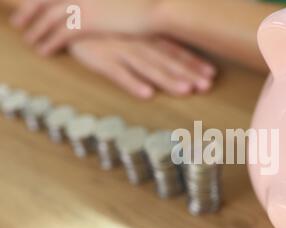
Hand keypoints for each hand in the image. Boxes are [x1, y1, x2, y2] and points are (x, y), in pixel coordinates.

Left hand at [11, 0, 162, 55]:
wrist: (155, 9)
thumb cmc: (142, 3)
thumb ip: (100, 1)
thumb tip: (96, 5)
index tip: (28, 6)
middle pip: (42, 0)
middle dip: (27, 12)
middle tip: (18, 23)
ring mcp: (81, 4)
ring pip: (47, 18)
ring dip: (34, 30)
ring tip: (28, 41)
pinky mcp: (87, 22)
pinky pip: (59, 34)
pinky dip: (47, 42)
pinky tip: (42, 51)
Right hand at [69, 36, 215, 98]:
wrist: (67, 15)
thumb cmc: (105, 24)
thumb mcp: (131, 28)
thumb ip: (152, 39)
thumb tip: (175, 53)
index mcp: (146, 35)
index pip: (175, 50)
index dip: (194, 63)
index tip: (212, 75)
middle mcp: (137, 41)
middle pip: (167, 60)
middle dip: (188, 74)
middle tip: (206, 86)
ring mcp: (120, 50)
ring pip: (148, 66)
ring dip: (168, 79)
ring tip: (186, 91)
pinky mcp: (101, 60)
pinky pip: (118, 73)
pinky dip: (133, 83)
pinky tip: (147, 94)